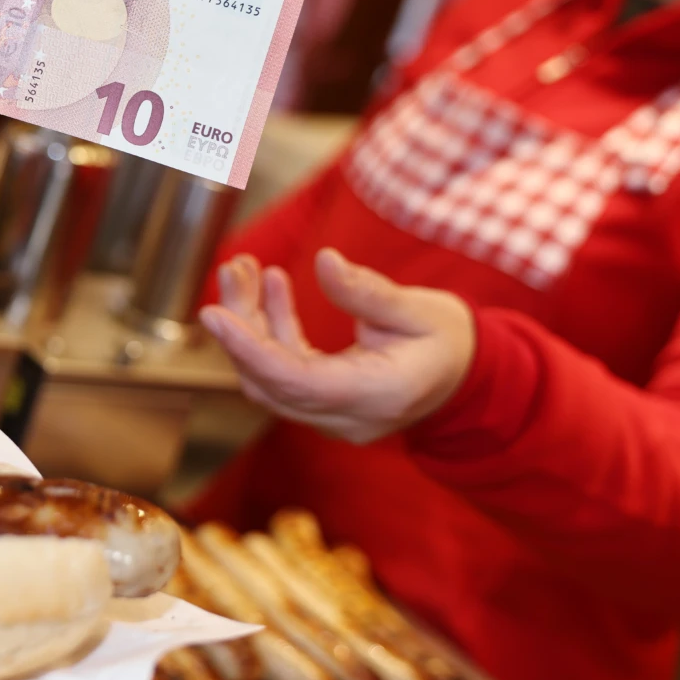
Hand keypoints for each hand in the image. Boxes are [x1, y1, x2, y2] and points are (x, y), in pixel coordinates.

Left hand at [199, 249, 475, 443]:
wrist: (466, 377)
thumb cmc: (449, 341)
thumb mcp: (419, 310)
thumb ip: (367, 292)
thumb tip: (324, 262)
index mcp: (374, 396)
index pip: (293, 380)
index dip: (247, 349)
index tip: (212, 314)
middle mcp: (346, 417)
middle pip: (271, 379)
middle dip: (242, 324)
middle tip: (234, 269)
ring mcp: (331, 416)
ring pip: (269, 377)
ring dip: (250, 325)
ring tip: (245, 269)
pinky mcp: (323, 403)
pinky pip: (282, 372)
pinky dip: (270, 332)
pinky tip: (273, 286)